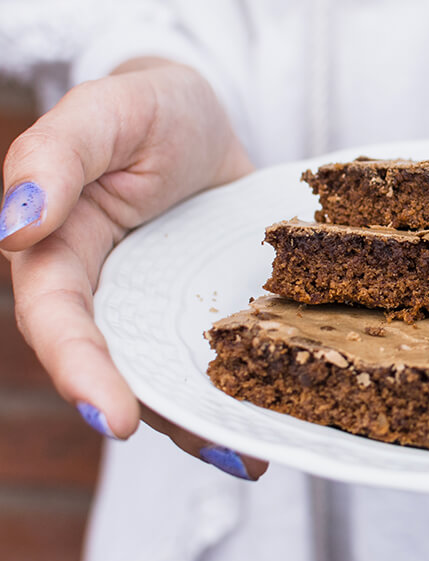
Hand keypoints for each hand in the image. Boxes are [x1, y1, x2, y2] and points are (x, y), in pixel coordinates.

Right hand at [1, 58, 265, 478]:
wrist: (197, 118)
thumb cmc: (144, 108)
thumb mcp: (103, 110)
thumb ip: (54, 157)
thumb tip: (14, 225)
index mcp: (59, 251)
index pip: (57, 319)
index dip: (80, 370)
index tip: (114, 417)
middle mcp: (104, 293)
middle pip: (118, 366)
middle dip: (159, 413)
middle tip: (221, 449)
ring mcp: (156, 306)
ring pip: (166, 374)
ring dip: (204, 421)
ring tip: (254, 453)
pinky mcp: (199, 309)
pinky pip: (209, 356)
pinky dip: (234, 392)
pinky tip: (271, 425)